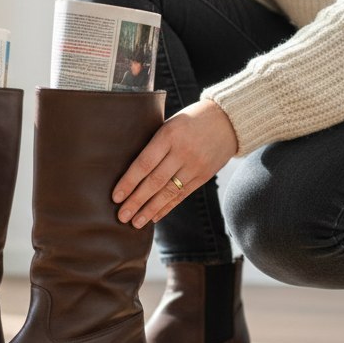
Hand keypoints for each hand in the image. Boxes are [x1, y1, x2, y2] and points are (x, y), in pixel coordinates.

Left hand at [112, 99, 238, 227]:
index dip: (128, 182)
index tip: (115, 197)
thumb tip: (129, 169)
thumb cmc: (191, 119)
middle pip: (155, 182)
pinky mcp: (204, 176)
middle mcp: (182, 152)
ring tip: (135, 223)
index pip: (144, 163)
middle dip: (136, 201)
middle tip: (121, 217)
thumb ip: (155, 143)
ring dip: (150, 210)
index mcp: (169, 135)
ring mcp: (195, 166)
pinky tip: (154, 217)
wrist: (228, 120)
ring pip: (168, 192)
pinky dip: (167, 207)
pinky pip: (182, 195)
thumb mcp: (170, 123)